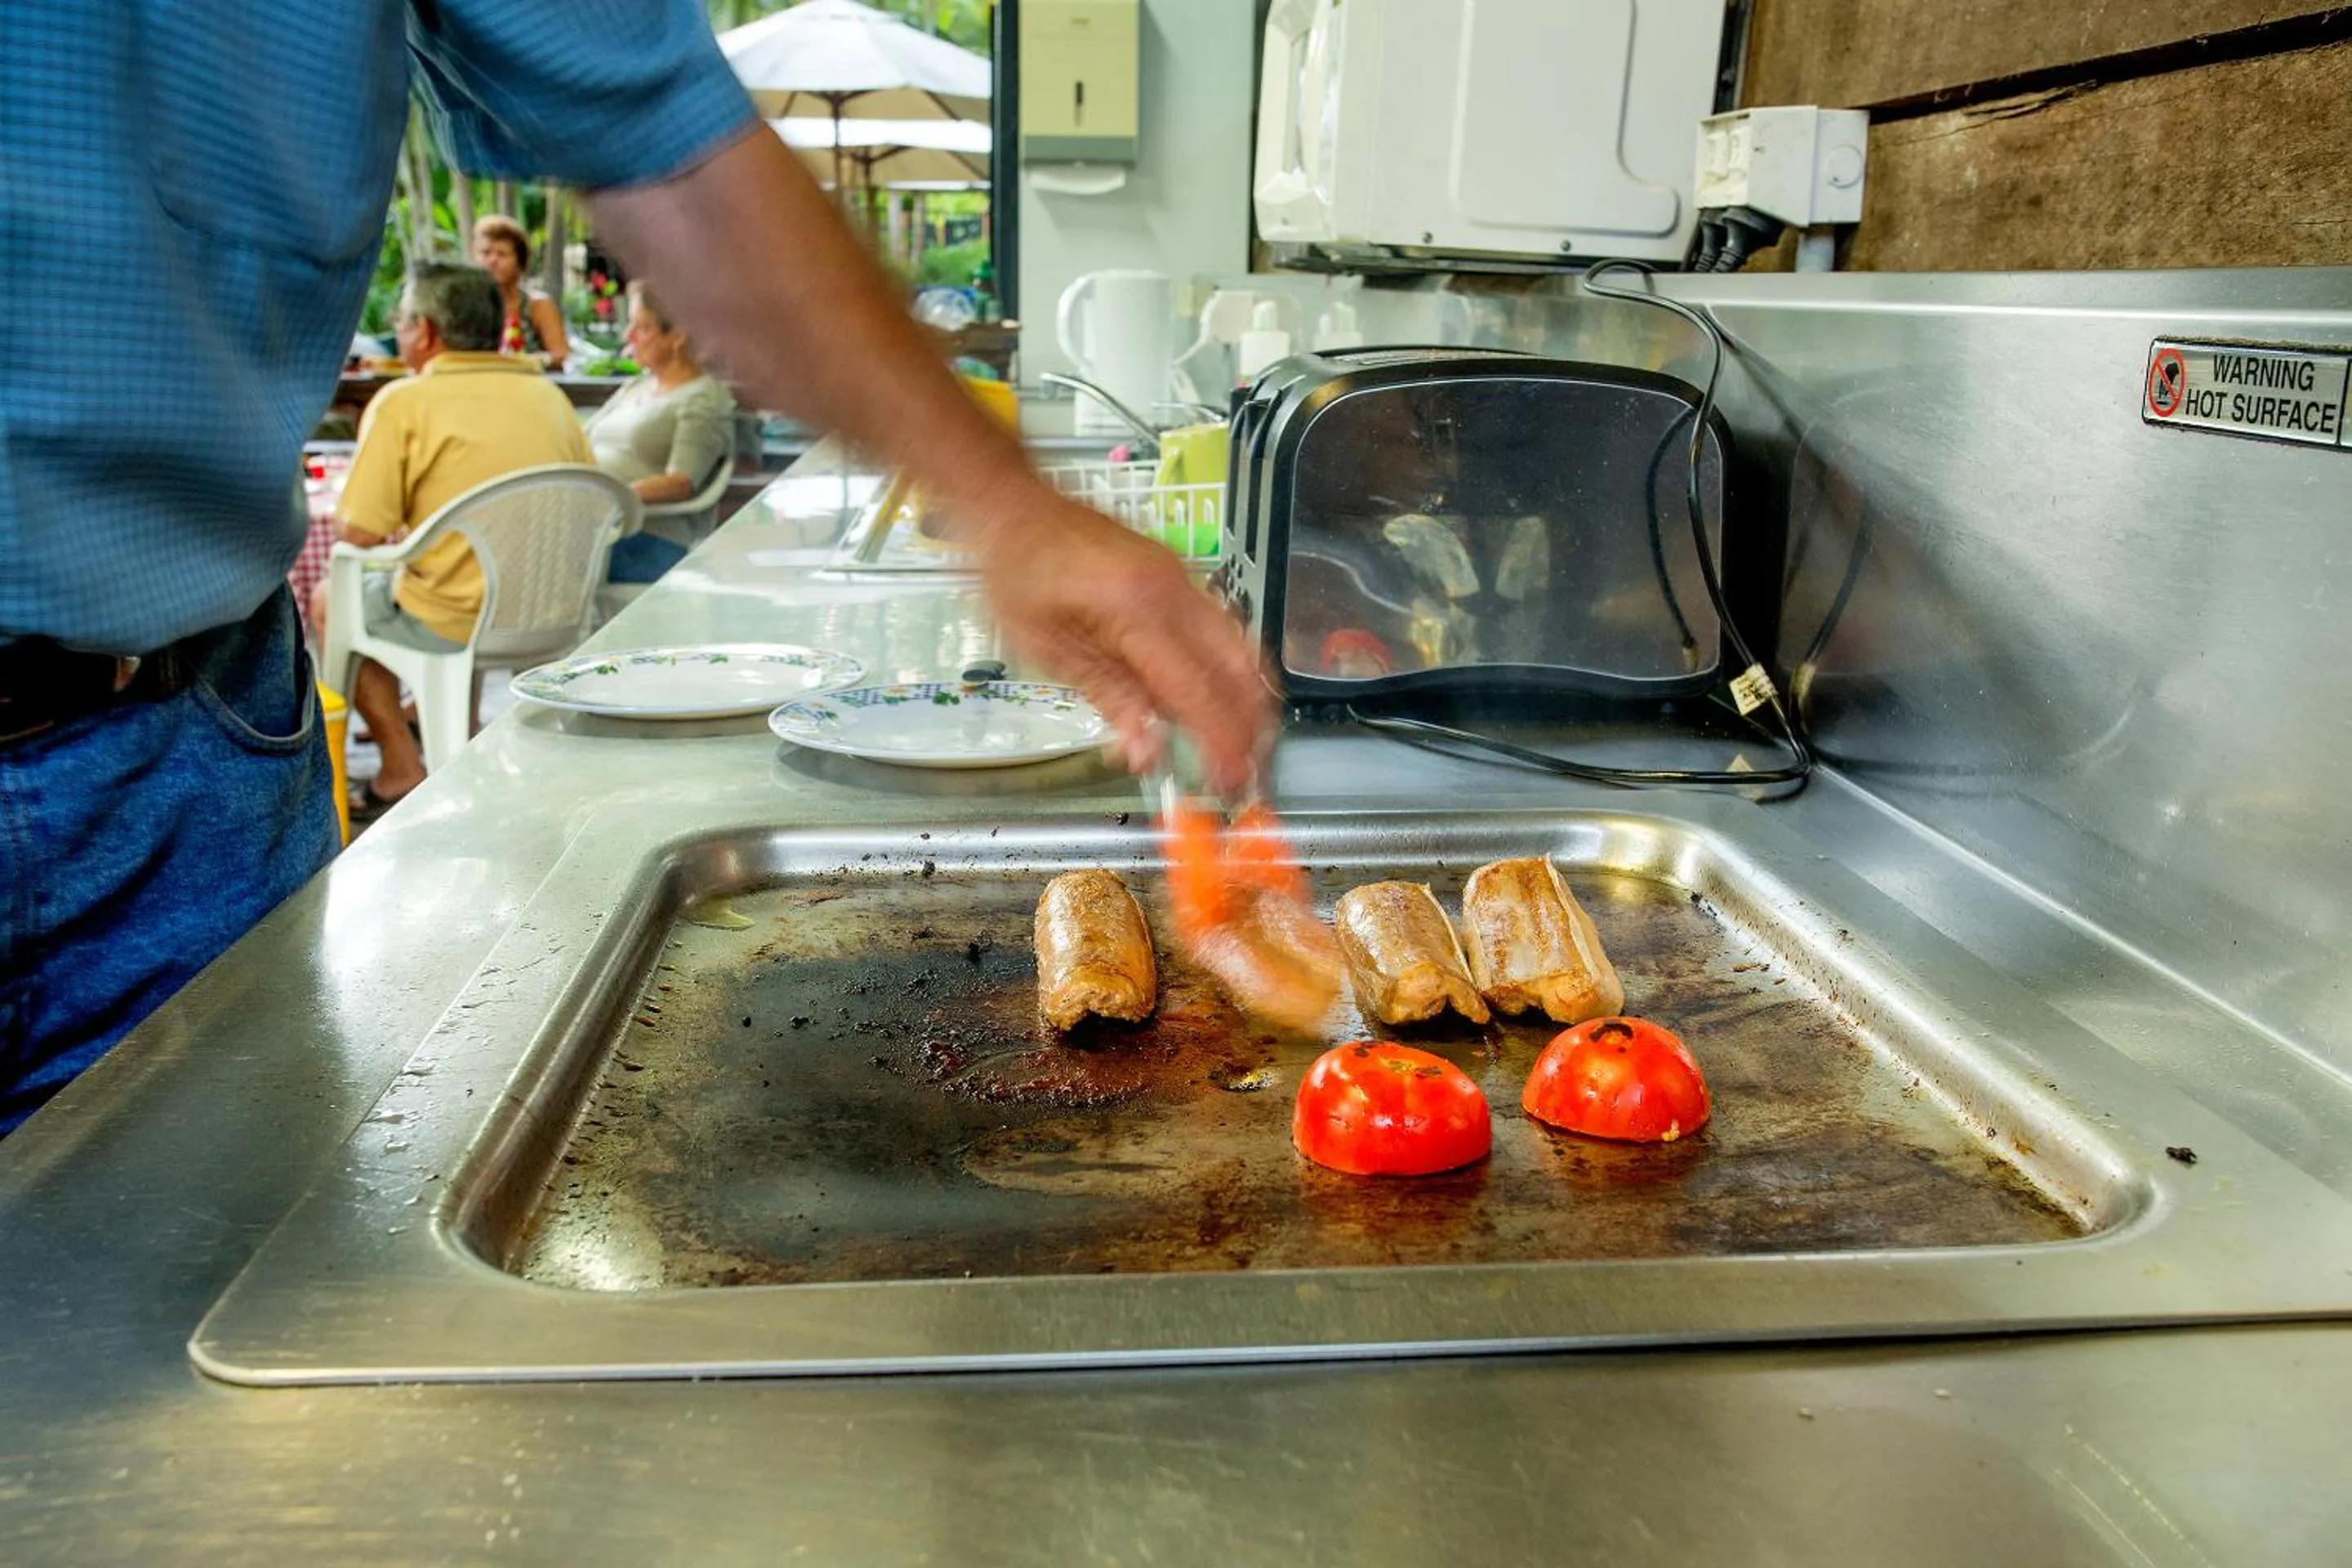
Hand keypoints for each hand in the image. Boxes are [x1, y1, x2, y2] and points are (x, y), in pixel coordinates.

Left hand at [976, 491, 1270, 793]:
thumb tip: (1148, 751)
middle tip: (1244, 771)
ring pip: (1239, 647)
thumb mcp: (1048, 649)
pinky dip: (1232, 670)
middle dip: (1248, 726)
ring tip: (1242, 744)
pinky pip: (1222, 628)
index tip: (1229, 781)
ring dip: (1247, 700)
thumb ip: (1108, 698)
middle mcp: (1173, 590)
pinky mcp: (1179, 576)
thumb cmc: (1016, 574)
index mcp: (1136, 610)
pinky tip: (1223, 700)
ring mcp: (1182, 579)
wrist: (1014, 507)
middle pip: (1236, 668)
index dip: (1218, 742)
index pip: (1195, 690)